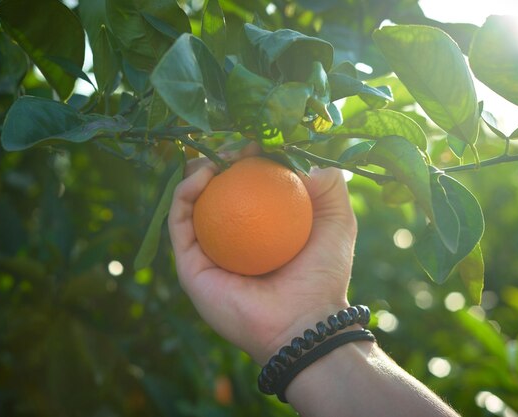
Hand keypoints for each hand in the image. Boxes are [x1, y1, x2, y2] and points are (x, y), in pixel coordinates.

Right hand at [168, 156, 357, 363]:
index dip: (248, 159)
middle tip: (236, 148)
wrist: (303, 322)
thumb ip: (329, 185)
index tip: (256, 142)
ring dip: (198, 171)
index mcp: (261, 230)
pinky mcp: (190, 266)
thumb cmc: (322, 273)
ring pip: (191, 203)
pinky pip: (179, 223)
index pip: (247, 185)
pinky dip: (185, 194)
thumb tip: (303, 159)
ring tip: (217, 157)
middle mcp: (232, 240)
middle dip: (220, 161)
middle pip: (215, 190)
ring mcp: (209, 253)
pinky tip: (203, 175)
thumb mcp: (337, 220)